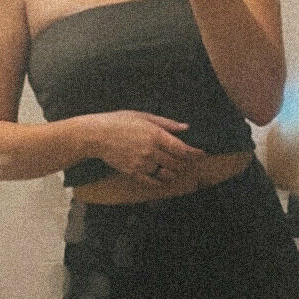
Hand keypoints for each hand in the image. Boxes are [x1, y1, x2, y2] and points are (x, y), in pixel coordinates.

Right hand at [90, 110, 207, 192]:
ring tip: (173, 169)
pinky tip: (160, 178)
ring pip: (166, 174)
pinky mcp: (133, 172)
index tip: (201, 154)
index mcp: (156, 135)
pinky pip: (151, 182)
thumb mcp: (144, 116)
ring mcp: (142, 163)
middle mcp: (151, 151)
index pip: (182, 149)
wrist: (97, 135)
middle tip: (187, 161)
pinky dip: (159, 182)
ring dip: (172, 172)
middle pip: (176, 163)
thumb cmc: (119, 121)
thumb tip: (185, 128)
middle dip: (184, 163)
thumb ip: (166, 123)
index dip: (194, 153)